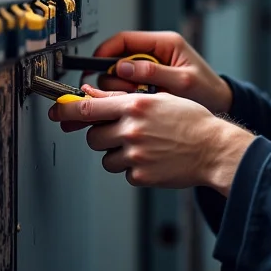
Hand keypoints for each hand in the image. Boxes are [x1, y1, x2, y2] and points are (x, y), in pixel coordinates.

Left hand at [49, 85, 254, 192]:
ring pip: (106, 157)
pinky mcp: (141, 175)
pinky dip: (134, 168)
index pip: (88, 107)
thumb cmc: (192, 122)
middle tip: (119, 133)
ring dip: (117, 153)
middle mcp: (132, 129)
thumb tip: (92, 95)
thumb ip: (123, 98)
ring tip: (143, 147)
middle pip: (93, 136)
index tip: (56, 111)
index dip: (66, 109)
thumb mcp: (159, 98)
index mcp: (135, 106)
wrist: (214, 149)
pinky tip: (153, 159)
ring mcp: (135, 154)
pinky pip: (124, 172)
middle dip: (101, 136)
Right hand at [91, 30, 232, 114]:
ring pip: (120, 74)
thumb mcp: (183, 82)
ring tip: (138, 101)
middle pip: (117, 59)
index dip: (105, 52)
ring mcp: (151, 67)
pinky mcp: (150, 80)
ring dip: (122, 89)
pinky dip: (127, 96)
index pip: (124, 39)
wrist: (220, 104)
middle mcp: (155, 52)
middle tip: (123, 94)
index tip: (92, 67)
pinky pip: (129, 86)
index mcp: (164, 43)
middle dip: (114, 77)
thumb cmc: (208, 90)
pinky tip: (137, 104)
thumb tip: (124, 66)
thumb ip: (154, 72)